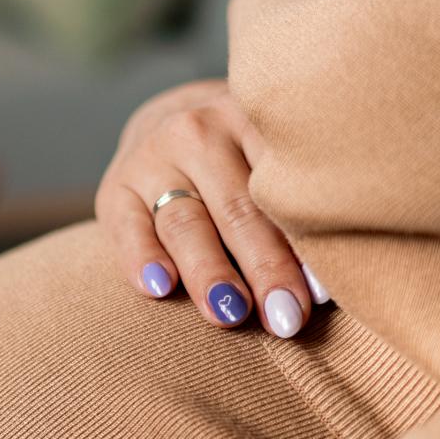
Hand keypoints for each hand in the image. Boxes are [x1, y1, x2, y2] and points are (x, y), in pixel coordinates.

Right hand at [96, 78, 320, 336]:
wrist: (166, 126)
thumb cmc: (241, 163)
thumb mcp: (268, 161)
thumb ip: (293, 210)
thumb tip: (324, 289)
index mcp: (252, 119)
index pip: (281, 187)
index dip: (303, 241)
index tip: (321, 293)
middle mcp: (199, 130)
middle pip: (237, 208)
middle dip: (264, 268)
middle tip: (285, 318)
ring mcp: (152, 157)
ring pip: (185, 222)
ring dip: (209, 272)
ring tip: (231, 314)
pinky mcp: (115, 189)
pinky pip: (129, 229)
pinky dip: (144, 259)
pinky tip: (159, 288)